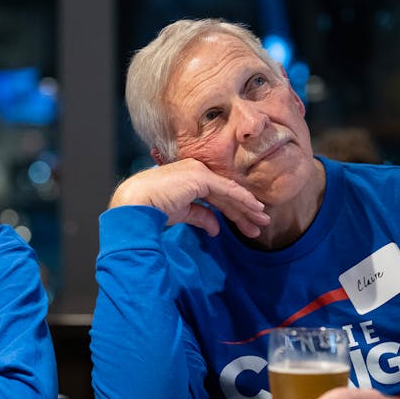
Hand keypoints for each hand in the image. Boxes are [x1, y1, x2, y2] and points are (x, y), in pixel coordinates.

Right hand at [109, 159, 269, 237]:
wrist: (136, 204)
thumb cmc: (152, 208)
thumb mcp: (181, 213)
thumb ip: (200, 216)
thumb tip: (217, 228)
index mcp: (190, 177)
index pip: (217, 194)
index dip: (233, 209)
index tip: (247, 222)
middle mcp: (196, 170)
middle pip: (226, 193)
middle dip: (244, 210)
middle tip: (261, 223)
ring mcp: (199, 171)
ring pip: (229, 192)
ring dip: (247, 207)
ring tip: (263, 220)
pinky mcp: (200, 177)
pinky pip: (227, 190)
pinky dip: (242, 200)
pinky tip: (255, 209)